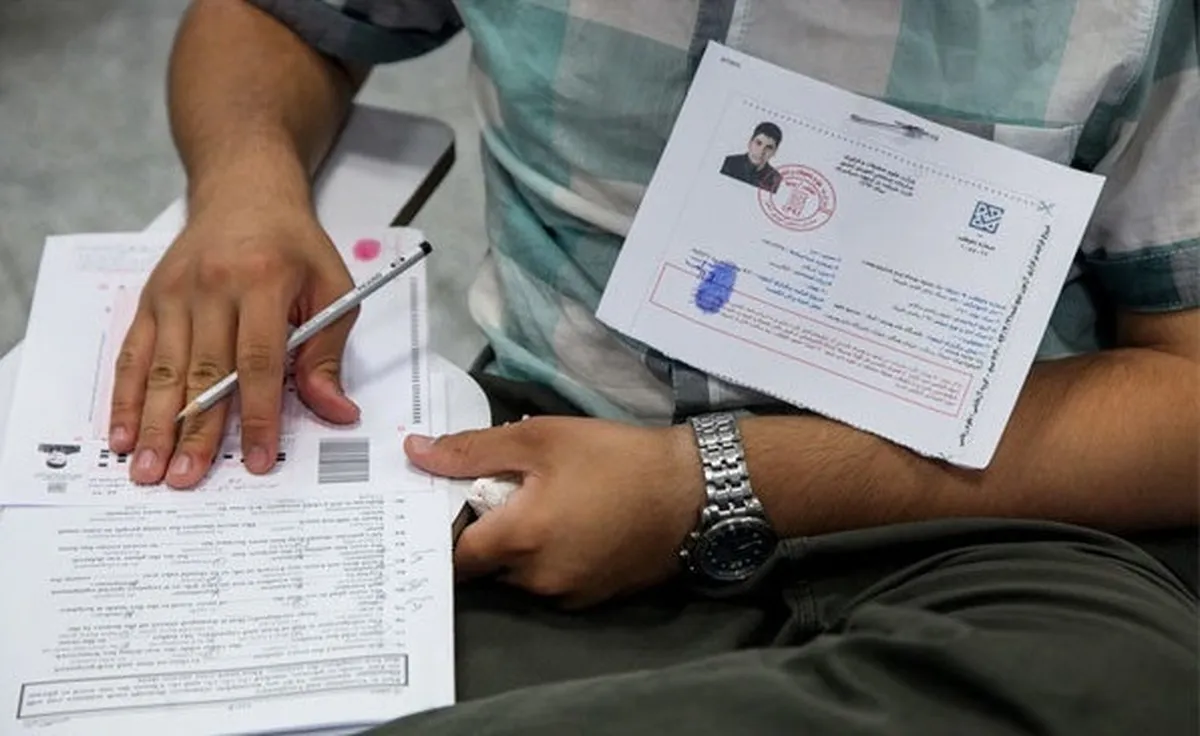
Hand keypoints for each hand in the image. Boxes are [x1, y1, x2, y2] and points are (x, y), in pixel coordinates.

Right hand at [108, 203, 360, 488]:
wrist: (246, 193)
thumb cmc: (295, 247)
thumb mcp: (333, 289)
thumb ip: (328, 353)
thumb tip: (335, 410)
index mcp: (265, 281)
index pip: (260, 361)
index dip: (259, 415)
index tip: (259, 460)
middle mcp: (214, 286)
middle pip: (205, 371)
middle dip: (196, 432)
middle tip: (187, 479)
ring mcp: (176, 293)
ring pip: (164, 369)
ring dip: (155, 424)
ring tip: (149, 470)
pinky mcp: (151, 298)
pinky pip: (135, 354)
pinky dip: (127, 396)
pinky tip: (122, 433)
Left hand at [404, 417, 704, 607]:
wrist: (696, 490)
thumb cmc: (616, 458)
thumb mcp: (541, 439)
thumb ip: (474, 449)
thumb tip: (416, 452)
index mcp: (519, 539)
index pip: (454, 557)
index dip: (447, 530)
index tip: (453, 503)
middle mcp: (539, 580)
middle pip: (488, 566)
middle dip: (489, 534)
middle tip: (507, 493)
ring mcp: (571, 595)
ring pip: (522, 576)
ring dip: (523, 548)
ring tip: (547, 505)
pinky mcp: (598, 599)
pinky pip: (556, 582)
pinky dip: (554, 558)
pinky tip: (576, 524)